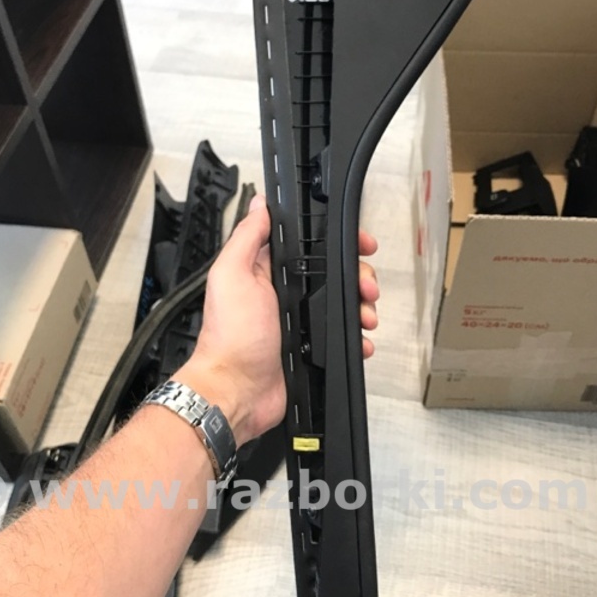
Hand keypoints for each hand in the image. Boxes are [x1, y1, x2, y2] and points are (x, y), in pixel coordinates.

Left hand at [176, 195, 379, 445]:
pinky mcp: (312, 346)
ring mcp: (302, 321)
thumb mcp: (232, 275)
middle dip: (357, 275)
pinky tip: (361, 338)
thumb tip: (260, 205)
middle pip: (334, 273)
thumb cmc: (230, 336)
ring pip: (343, 304)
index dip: (336, 241)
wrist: (237, 390)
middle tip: (366, 285)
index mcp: (269, 272)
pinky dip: (356, 337)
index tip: (358, 242)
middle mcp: (287, 294)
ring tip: (366, 314)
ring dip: (361, 306)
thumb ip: (248, 238)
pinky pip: (342, 336)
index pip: (310, 246)